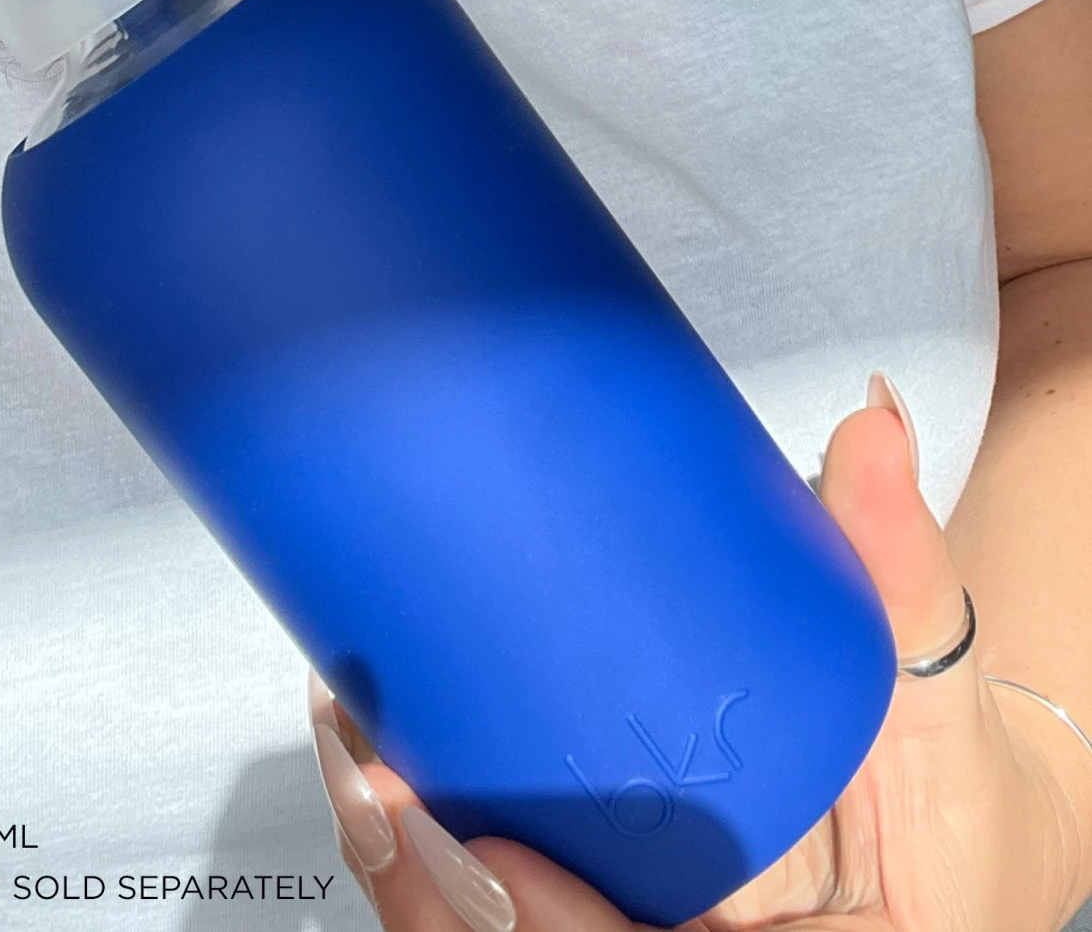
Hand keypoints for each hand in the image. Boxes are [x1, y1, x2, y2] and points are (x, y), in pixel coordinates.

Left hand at [306, 375, 1091, 931]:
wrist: (946, 828)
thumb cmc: (952, 793)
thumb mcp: (935, 695)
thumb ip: (905, 570)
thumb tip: (873, 428)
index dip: (557, 930)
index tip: (487, 844)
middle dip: (432, 887)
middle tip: (372, 761)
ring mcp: (637, 929)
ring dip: (408, 870)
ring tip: (357, 744)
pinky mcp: (606, 902)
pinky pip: (497, 913)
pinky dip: (424, 862)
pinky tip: (379, 772)